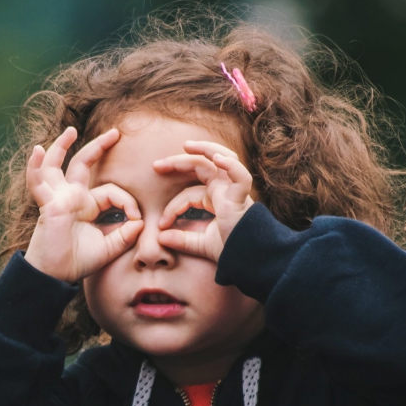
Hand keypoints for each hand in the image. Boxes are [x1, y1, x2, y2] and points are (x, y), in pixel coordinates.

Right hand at [24, 127, 142, 282]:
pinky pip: (38, 182)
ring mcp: (58, 198)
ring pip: (57, 165)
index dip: (128, 202)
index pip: (111, 191)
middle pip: (83, 164)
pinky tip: (37, 151)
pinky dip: (35, 167)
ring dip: (61, 146)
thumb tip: (140, 222)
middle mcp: (72, 197)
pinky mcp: (48, 204)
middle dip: (99, 147)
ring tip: (70, 131)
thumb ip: (125, 235)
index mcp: (87, 206)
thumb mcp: (109, 248)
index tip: (137, 219)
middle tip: (115, 133)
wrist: (55, 276)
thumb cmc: (77, 262)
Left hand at [154, 140, 254, 262]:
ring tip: (187, 146)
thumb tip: (160, 238)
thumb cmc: (230, 250)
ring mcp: (234, 190)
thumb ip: (182, 240)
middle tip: (156, 166)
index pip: (188, 194)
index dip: (172, 207)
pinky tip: (217, 158)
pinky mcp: (241, 197)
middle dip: (178, 162)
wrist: (249, 259)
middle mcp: (224, 190)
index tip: (161, 224)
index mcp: (215, 198)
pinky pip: (240, 175)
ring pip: (222, 159)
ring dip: (205, 149)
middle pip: (201, 166)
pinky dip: (230, 165)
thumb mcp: (201, 245)